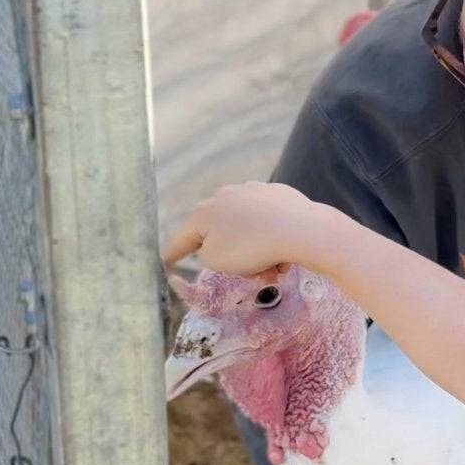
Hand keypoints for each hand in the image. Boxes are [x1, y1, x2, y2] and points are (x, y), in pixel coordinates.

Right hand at [163, 182, 330, 277]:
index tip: (165, 261)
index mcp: (204, 212)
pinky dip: (272, 238)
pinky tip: (286, 250)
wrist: (299, 229)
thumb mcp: (216, 261)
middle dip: (233, 257)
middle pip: (221, 233)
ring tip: (273, 267)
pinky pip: (268, 222)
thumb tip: (222, 244)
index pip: (182, 238)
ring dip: (256, 251)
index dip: (173, 254)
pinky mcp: (278, 194)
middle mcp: (225, 196)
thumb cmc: (250, 248)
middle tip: (250, 273)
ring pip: (247, 229)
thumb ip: (209, 254)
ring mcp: (253, 191)